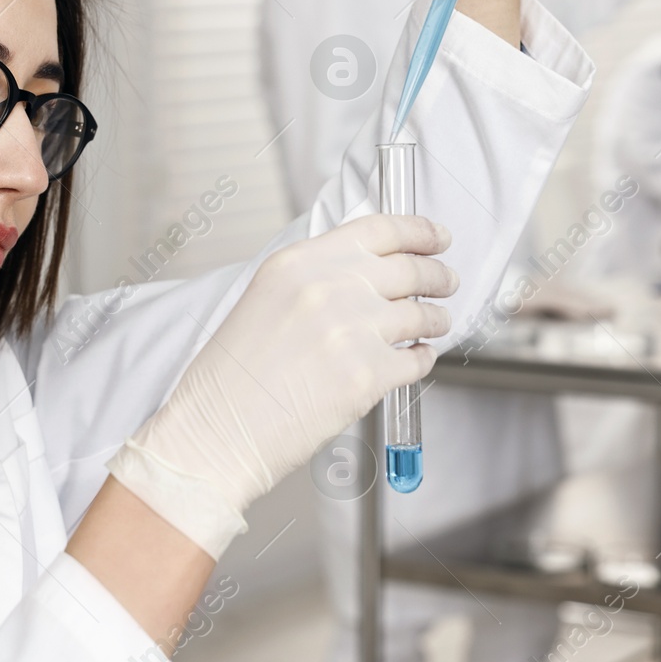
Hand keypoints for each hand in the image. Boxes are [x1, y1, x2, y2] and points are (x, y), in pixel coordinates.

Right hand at [106, 214, 456, 557]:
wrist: (214, 431)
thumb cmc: (229, 378)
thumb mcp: (264, 300)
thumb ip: (314, 279)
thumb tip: (366, 274)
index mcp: (297, 263)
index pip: (377, 230)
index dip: (418, 231)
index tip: (437, 237)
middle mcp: (327, 288)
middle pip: (409, 270)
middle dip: (437, 276)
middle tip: (446, 283)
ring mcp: (351, 330)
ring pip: (420, 315)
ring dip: (434, 320)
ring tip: (434, 325)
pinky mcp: (367, 375)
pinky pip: (416, 360)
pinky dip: (422, 360)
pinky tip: (414, 360)